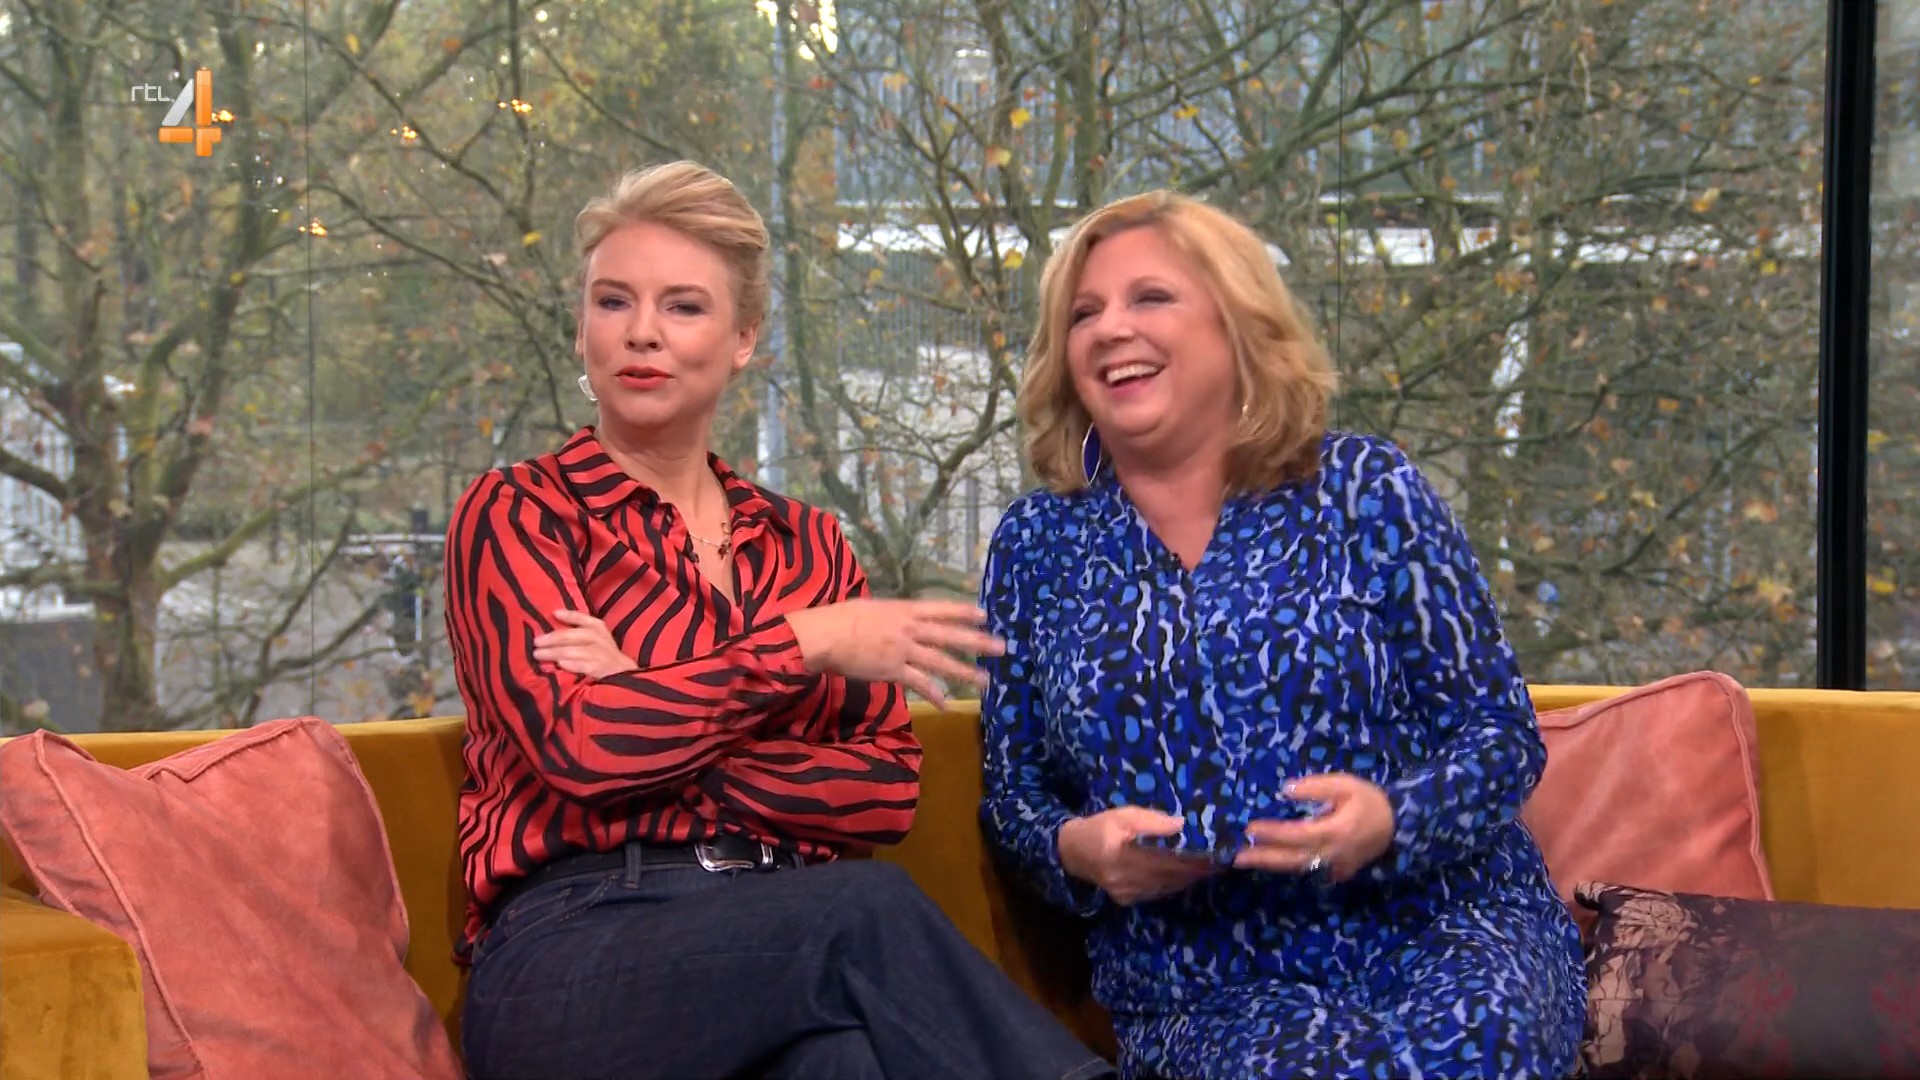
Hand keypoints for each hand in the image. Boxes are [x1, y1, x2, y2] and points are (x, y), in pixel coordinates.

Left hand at [532, 609, 637, 679]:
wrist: (621, 671)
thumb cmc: (602, 651)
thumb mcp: (595, 634)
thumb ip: (577, 626)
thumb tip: (554, 616)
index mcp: (596, 626)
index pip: (581, 617)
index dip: (567, 615)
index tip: (553, 613)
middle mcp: (597, 638)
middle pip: (570, 636)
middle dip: (552, 639)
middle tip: (536, 642)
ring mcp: (598, 654)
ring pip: (572, 651)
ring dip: (553, 653)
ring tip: (538, 655)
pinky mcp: (598, 669)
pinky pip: (581, 665)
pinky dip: (570, 664)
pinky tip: (559, 664)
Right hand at [784, 598, 1004, 707]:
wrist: (825, 636)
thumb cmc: (841, 618)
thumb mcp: (871, 607)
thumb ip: (890, 614)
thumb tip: (896, 617)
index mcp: (904, 610)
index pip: (941, 609)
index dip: (965, 611)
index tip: (985, 615)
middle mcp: (909, 629)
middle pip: (950, 635)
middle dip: (978, 642)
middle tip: (1002, 647)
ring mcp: (904, 651)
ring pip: (941, 662)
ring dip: (965, 672)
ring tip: (986, 681)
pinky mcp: (894, 671)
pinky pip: (920, 684)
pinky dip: (935, 694)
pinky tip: (947, 704)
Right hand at [1057, 807, 1219, 906]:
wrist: (1074, 854)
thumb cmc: (1100, 827)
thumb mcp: (1123, 815)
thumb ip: (1151, 821)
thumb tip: (1182, 825)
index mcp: (1122, 854)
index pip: (1168, 856)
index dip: (1195, 855)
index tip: (1219, 849)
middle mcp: (1127, 878)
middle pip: (1172, 874)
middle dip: (1200, 866)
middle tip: (1226, 857)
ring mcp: (1129, 893)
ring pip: (1170, 886)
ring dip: (1193, 876)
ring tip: (1215, 865)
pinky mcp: (1130, 900)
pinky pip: (1161, 891)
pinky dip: (1178, 882)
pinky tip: (1191, 874)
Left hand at [1232, 774, 1395, 883]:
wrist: (1398, 827)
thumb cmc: (1370, 801)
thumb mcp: (1346, 784)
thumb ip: (1315, 787)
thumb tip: (1286, 789)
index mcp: (1335, 832)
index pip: (1296, 835)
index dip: (1272, 832)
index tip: (1250, 827)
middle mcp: (1331, 854)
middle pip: (1291, 859)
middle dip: (1262, 857)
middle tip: (1234, 856)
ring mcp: (1334, 867)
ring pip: (1296, 867)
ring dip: (1270, 863)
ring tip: (1244, 858)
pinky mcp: (1335, 872)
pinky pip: (1306, 869)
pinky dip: (1285, 865)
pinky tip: (1268, 860)